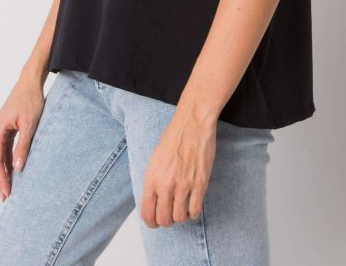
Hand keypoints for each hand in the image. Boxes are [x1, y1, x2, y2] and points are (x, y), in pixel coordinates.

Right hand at [0, 77, 44, 200]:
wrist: (31, 82)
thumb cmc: (30, 99)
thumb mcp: (30, 124)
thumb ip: (23, 146)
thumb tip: (18, 168)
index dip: (1, 178)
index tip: (6, 192)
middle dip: (1, 178)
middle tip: (6, 197)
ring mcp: (1, 129)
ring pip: (1, 155)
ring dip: (5, 170)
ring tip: (10, 188)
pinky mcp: (8, 128)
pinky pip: (6, 148)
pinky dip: (9, 160)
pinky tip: (14, 171)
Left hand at [139, 110, 217, 227]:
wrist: (192, 124)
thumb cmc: (173, 137)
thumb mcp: (154, 159)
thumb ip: (153, 181)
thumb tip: (154, 199)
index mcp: (151, 178)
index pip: (146, 213)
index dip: (150, 221)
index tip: (154, 221)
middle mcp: (165, 185)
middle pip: (163, 219)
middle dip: (165, 221)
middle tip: (169, 216)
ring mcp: (183, 186)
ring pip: (179, 218)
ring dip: (180, 217)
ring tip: (181, 209)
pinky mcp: (199, 184)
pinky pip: (195, 211)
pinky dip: (193, 213)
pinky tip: (192, 205)